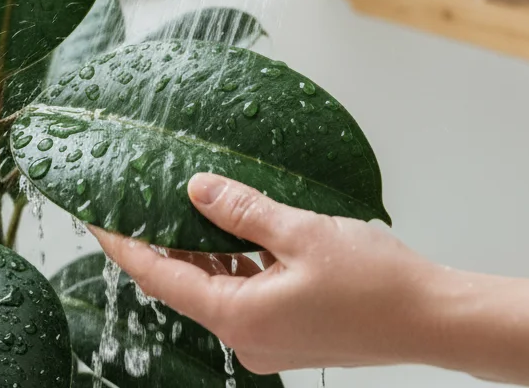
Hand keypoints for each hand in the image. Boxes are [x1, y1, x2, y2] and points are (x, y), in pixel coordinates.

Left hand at [90, 173, 453, 373]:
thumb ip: (243, 210)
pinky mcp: (290, 334)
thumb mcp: (300, 232)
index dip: (123, 245)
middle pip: (186, 284)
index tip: (95, 217)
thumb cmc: (376, 283)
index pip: (159, 277)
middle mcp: (245, 338)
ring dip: (205, 250)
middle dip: (165, 241)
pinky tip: (240, 232)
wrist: (432, 319)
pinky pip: (247, 296)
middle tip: (142, 196)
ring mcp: (268, 341)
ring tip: (190, 203)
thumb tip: (197, 189)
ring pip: (218, 289)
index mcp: (237, 318)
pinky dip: (236, 265)